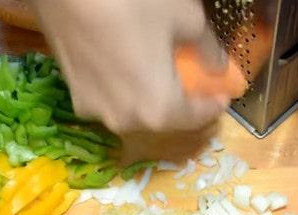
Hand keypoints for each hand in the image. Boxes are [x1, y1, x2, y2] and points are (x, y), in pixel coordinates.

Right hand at [28, 0, 230, 134]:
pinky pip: (110, 96)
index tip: (225, 94)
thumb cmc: (132, 3)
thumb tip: (217, 65)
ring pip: (134, 109)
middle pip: (163, 118)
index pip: (196, 116)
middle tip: (197, 84)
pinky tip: (132, 65)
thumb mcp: (186, 18)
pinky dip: (127, 87)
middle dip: (183, 103)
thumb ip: (207, 49)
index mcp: (157, 109)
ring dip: (152, 96)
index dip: (214, 104)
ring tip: (164, 74)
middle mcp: (125, 120)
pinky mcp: (72, 91)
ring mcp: (93, 108)